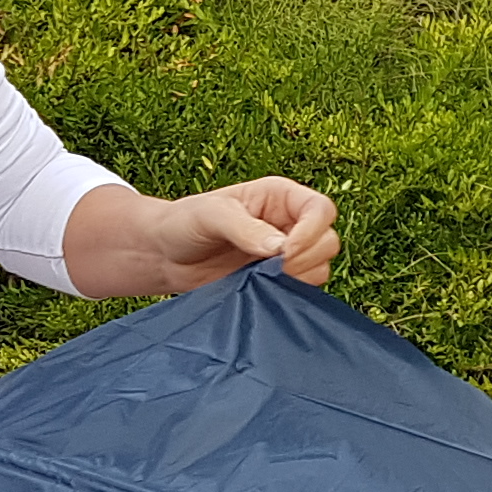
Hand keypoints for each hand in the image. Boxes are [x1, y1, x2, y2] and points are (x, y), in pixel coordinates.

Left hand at [64, 176, 340, 296]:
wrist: (163, 255)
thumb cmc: (184, 223)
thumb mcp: (211, 215)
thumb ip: (245, 228)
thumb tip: (281, 248)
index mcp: (281, 198)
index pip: (321, 210)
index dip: (312, 231)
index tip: (285, 252)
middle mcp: (290, 224)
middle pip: (328, 241)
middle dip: (305, 258)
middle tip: (269, 269)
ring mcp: (287, 255)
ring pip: (321, 268)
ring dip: (298, 278)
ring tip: (259, 279)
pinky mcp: (278, 281)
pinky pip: (303, 290)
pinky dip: (290, 294)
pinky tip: (262, 291)